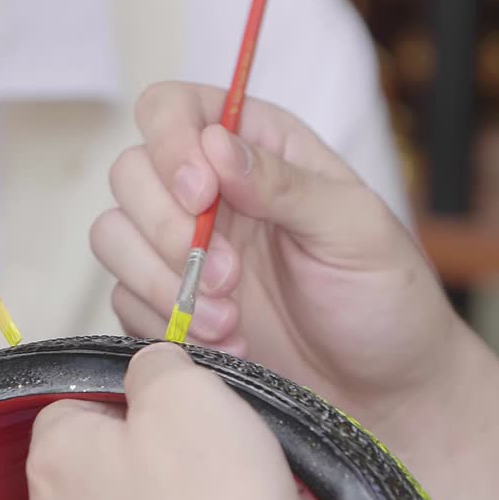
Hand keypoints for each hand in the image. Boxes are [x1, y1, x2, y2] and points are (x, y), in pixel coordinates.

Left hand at [26, 342, 307, 499]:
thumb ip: (157, 365)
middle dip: (182, 452)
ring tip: (264, 498)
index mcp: (57, 458)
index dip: (139, 398)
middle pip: (120, 461)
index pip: (81, 402)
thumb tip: (150, 368)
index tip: (186, 405)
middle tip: (233, 450)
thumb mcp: (188, 394)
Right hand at [92, 82, 464, 428]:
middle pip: (130, 171)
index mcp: (258, 147)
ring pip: (113, 235)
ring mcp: (184, 249)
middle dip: (166, 228)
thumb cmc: (385, 297)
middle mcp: (211, 190)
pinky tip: (229, 345)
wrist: (385, 392)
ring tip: (228, 320)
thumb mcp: (353, 228)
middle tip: (227, 277)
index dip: (169, 142)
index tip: (200, 195)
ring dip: (161, 280)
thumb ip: (284, 183)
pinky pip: (123, 298)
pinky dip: (166, 324)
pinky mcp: (169, 305)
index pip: (173, 108)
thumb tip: (215, 144)